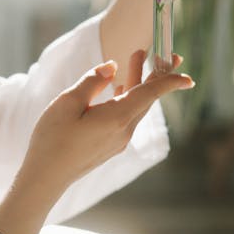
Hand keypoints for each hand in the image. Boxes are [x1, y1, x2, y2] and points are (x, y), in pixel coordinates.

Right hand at [0, 51, 192, 233]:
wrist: (46, 177)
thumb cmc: (53, 139)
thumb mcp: (68, 102)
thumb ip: (92, 81)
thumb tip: (112, 66)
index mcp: (116, 118)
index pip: (150, 94)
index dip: (170, 81)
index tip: (187, 73)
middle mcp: (123, 131)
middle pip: (146, 99)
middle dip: (157, 75)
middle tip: (169, 55)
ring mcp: (117, 141)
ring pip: (135, 107)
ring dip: (138, 84)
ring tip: (137, 61)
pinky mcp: (109, 145)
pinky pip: (126, 118)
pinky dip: (128, 98)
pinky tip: (120, 89)